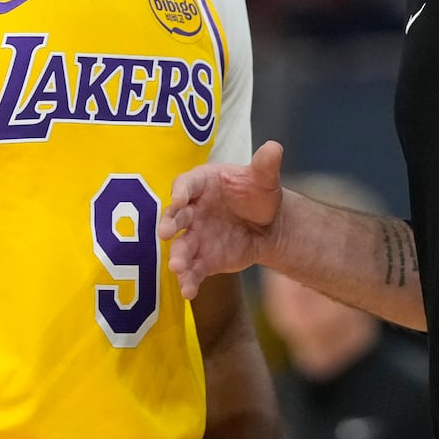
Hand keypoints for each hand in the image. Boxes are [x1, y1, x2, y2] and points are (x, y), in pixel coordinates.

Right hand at [159, 140, 285, 298]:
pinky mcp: (203, 259)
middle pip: (175, 216)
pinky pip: (193, 270)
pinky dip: (189, 281)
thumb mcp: (264, 178)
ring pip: (181, 246)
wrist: (267, 225)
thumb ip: (265, 165)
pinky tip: (190, 291)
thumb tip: (274, 147)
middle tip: (164, 232)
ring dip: (177, 256)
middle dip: (169, 223)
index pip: (186, 185)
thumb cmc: (258, 194)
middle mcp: (193, 210)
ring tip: (178, 268)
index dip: (181, 191)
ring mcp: (196, 236)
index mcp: (203, 184)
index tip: (179, 199)